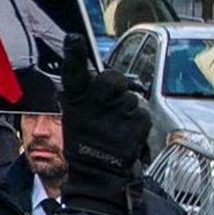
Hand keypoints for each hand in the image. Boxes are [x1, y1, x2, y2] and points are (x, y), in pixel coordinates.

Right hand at [57, 52, 151, 208]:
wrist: (99, 175)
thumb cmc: (87, 144)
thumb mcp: (76, 117)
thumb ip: (85, 94)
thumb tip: (99, 75)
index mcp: (75, 101)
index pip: (72, 72)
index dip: (74, 54)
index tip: (74, 39)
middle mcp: (94, 104)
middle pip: (111, 77)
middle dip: (114, 85)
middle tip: (110, 103)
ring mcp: (116, 113)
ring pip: (129, 96)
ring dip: (125, 108)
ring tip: (115, 126)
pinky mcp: (136, 122)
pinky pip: (140, 111)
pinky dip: (136, 121)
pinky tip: (125, 134)